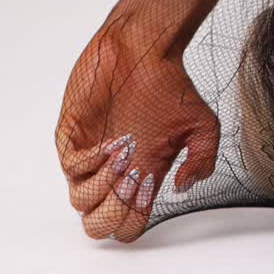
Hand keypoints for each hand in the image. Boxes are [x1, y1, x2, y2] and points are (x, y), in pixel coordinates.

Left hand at [55, 15, 220, 242]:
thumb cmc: (170, 85)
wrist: (143, 50)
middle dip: (111, 218)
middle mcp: (112, 172)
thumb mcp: (203, 126)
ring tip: (124, 159)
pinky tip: (112, 144)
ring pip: (80, 201)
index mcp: (141, 174)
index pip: (126, 224)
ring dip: (105, 186)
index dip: (134, 224)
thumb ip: (202, 161)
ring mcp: (89, 155)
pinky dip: (92, 162)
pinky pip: (71, 167)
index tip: (147, 195)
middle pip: (97, 224)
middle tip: (129, 187)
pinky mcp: (70, 136)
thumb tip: (182, 188)